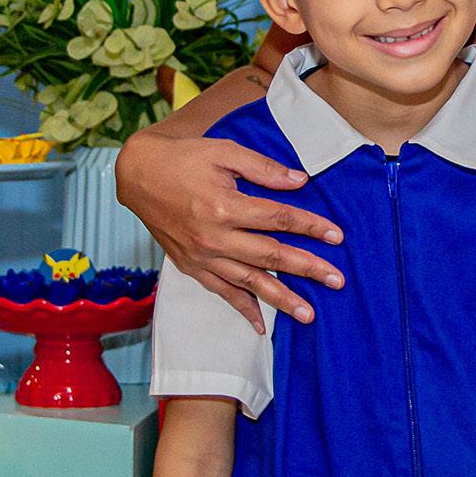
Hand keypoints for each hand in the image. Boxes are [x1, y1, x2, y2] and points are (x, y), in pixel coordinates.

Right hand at [117, 128, 344, 331]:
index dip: (310, 226)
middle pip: (271, 255)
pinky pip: (221, 292)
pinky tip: (262, 325)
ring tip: (309, 314)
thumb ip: (263, 168)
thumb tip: (300, 181)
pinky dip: (242, 309)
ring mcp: (202, 256)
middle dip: (308, 268)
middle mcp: (214, 237)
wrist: (137, 175)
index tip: (336, 236)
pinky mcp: (191, 266)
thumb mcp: (224, 151)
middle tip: (337, 281)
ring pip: (249, 282)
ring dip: (281, 299)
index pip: (279, 218)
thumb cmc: (183, 158)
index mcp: (225, 205)